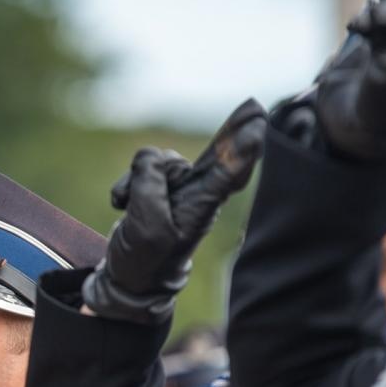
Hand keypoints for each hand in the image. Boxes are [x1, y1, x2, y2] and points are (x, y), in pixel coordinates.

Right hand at [82, 98, 266, 322]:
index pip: (227, 172)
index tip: (261, 127)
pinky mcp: (161, 190)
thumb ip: (150, 183)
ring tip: (127, 204)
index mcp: (201, 207)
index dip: (243, 149)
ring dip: (139, 177)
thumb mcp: (145, 224)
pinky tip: (123, 203)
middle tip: (256, 107)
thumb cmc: (143, 259)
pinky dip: (129, 183)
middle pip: (215, 154)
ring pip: (162, 160)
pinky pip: (145, 169)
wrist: (128, 279)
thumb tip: (152, 158)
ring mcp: (180, 192)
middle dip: (233, 133)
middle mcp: (197, 195)